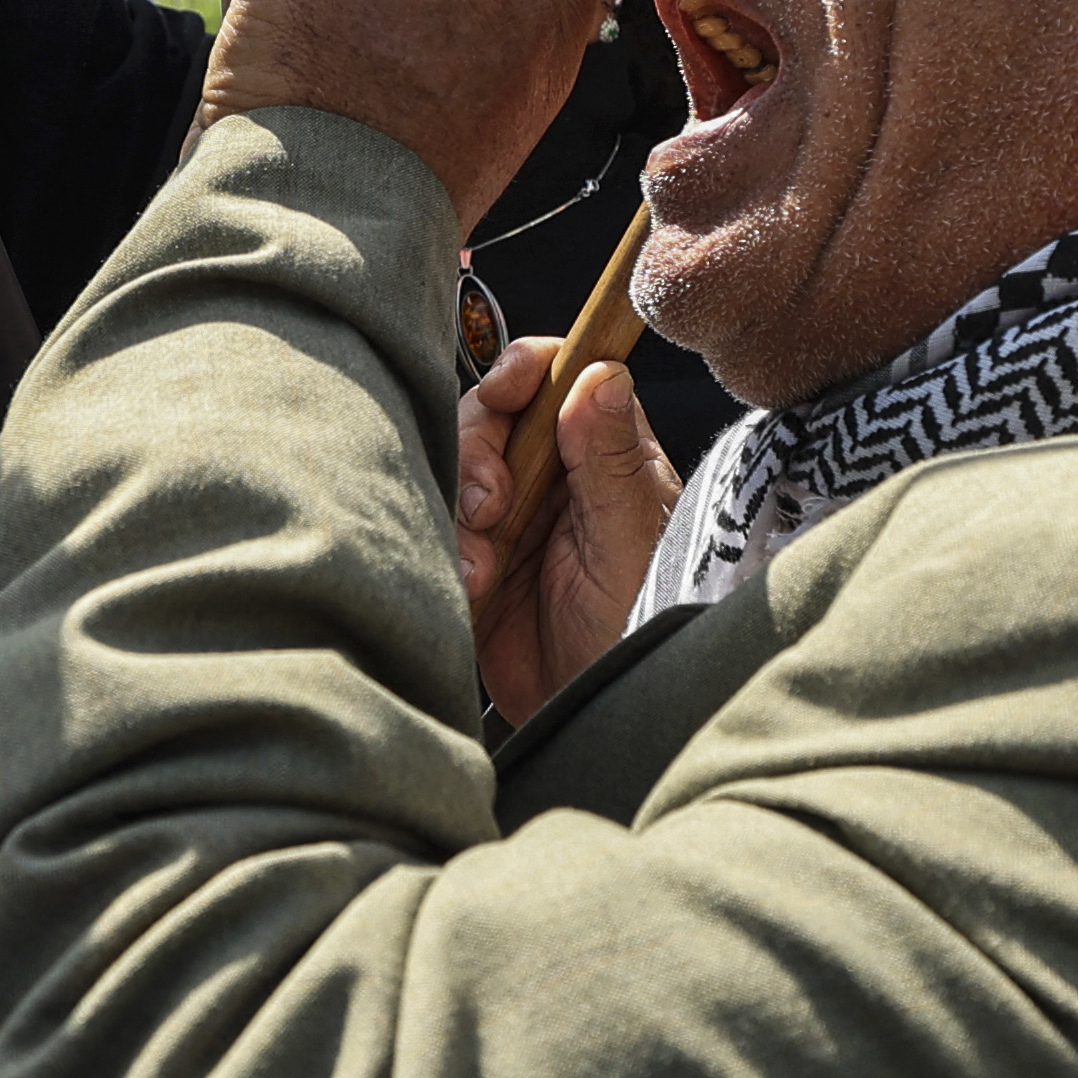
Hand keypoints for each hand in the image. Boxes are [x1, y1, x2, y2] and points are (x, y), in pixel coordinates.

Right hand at [456, 337, 679, 717]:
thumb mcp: (628, 539)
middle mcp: (553, 472)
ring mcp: (510, 514)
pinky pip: (439, 524)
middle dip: (480, 451)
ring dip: (461, 507)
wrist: (597, 707)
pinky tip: (474, 585)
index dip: (524, 370)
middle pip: (491, 415)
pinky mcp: (475, 556)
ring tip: (486, 563)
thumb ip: (609, 459)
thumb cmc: (638, 624)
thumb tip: (600, 373)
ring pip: (457, 467)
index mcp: (601, 450)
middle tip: (495, 506)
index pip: (557, 374)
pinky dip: (448, 549)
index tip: (507, 393)